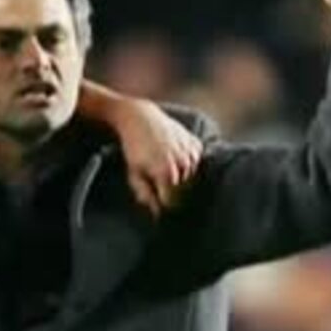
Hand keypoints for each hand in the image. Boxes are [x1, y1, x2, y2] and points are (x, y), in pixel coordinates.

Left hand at [112, 98, 202, 217]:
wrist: (140, 118)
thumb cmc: (134, 147)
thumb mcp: (134, 173)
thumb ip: (145, 194)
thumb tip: (156, 213)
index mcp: (166, 173)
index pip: (171, 202)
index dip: (161, 202)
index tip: (154, 197)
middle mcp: (182, 164)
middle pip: (182, 191)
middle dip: (170, 190)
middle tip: (156, 178)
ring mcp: (191, 153)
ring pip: (190, 177)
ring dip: (179, 177)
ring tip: (163, 165)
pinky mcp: (196, 144)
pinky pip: (195, 163)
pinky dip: (187, 163)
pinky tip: (173, 156)